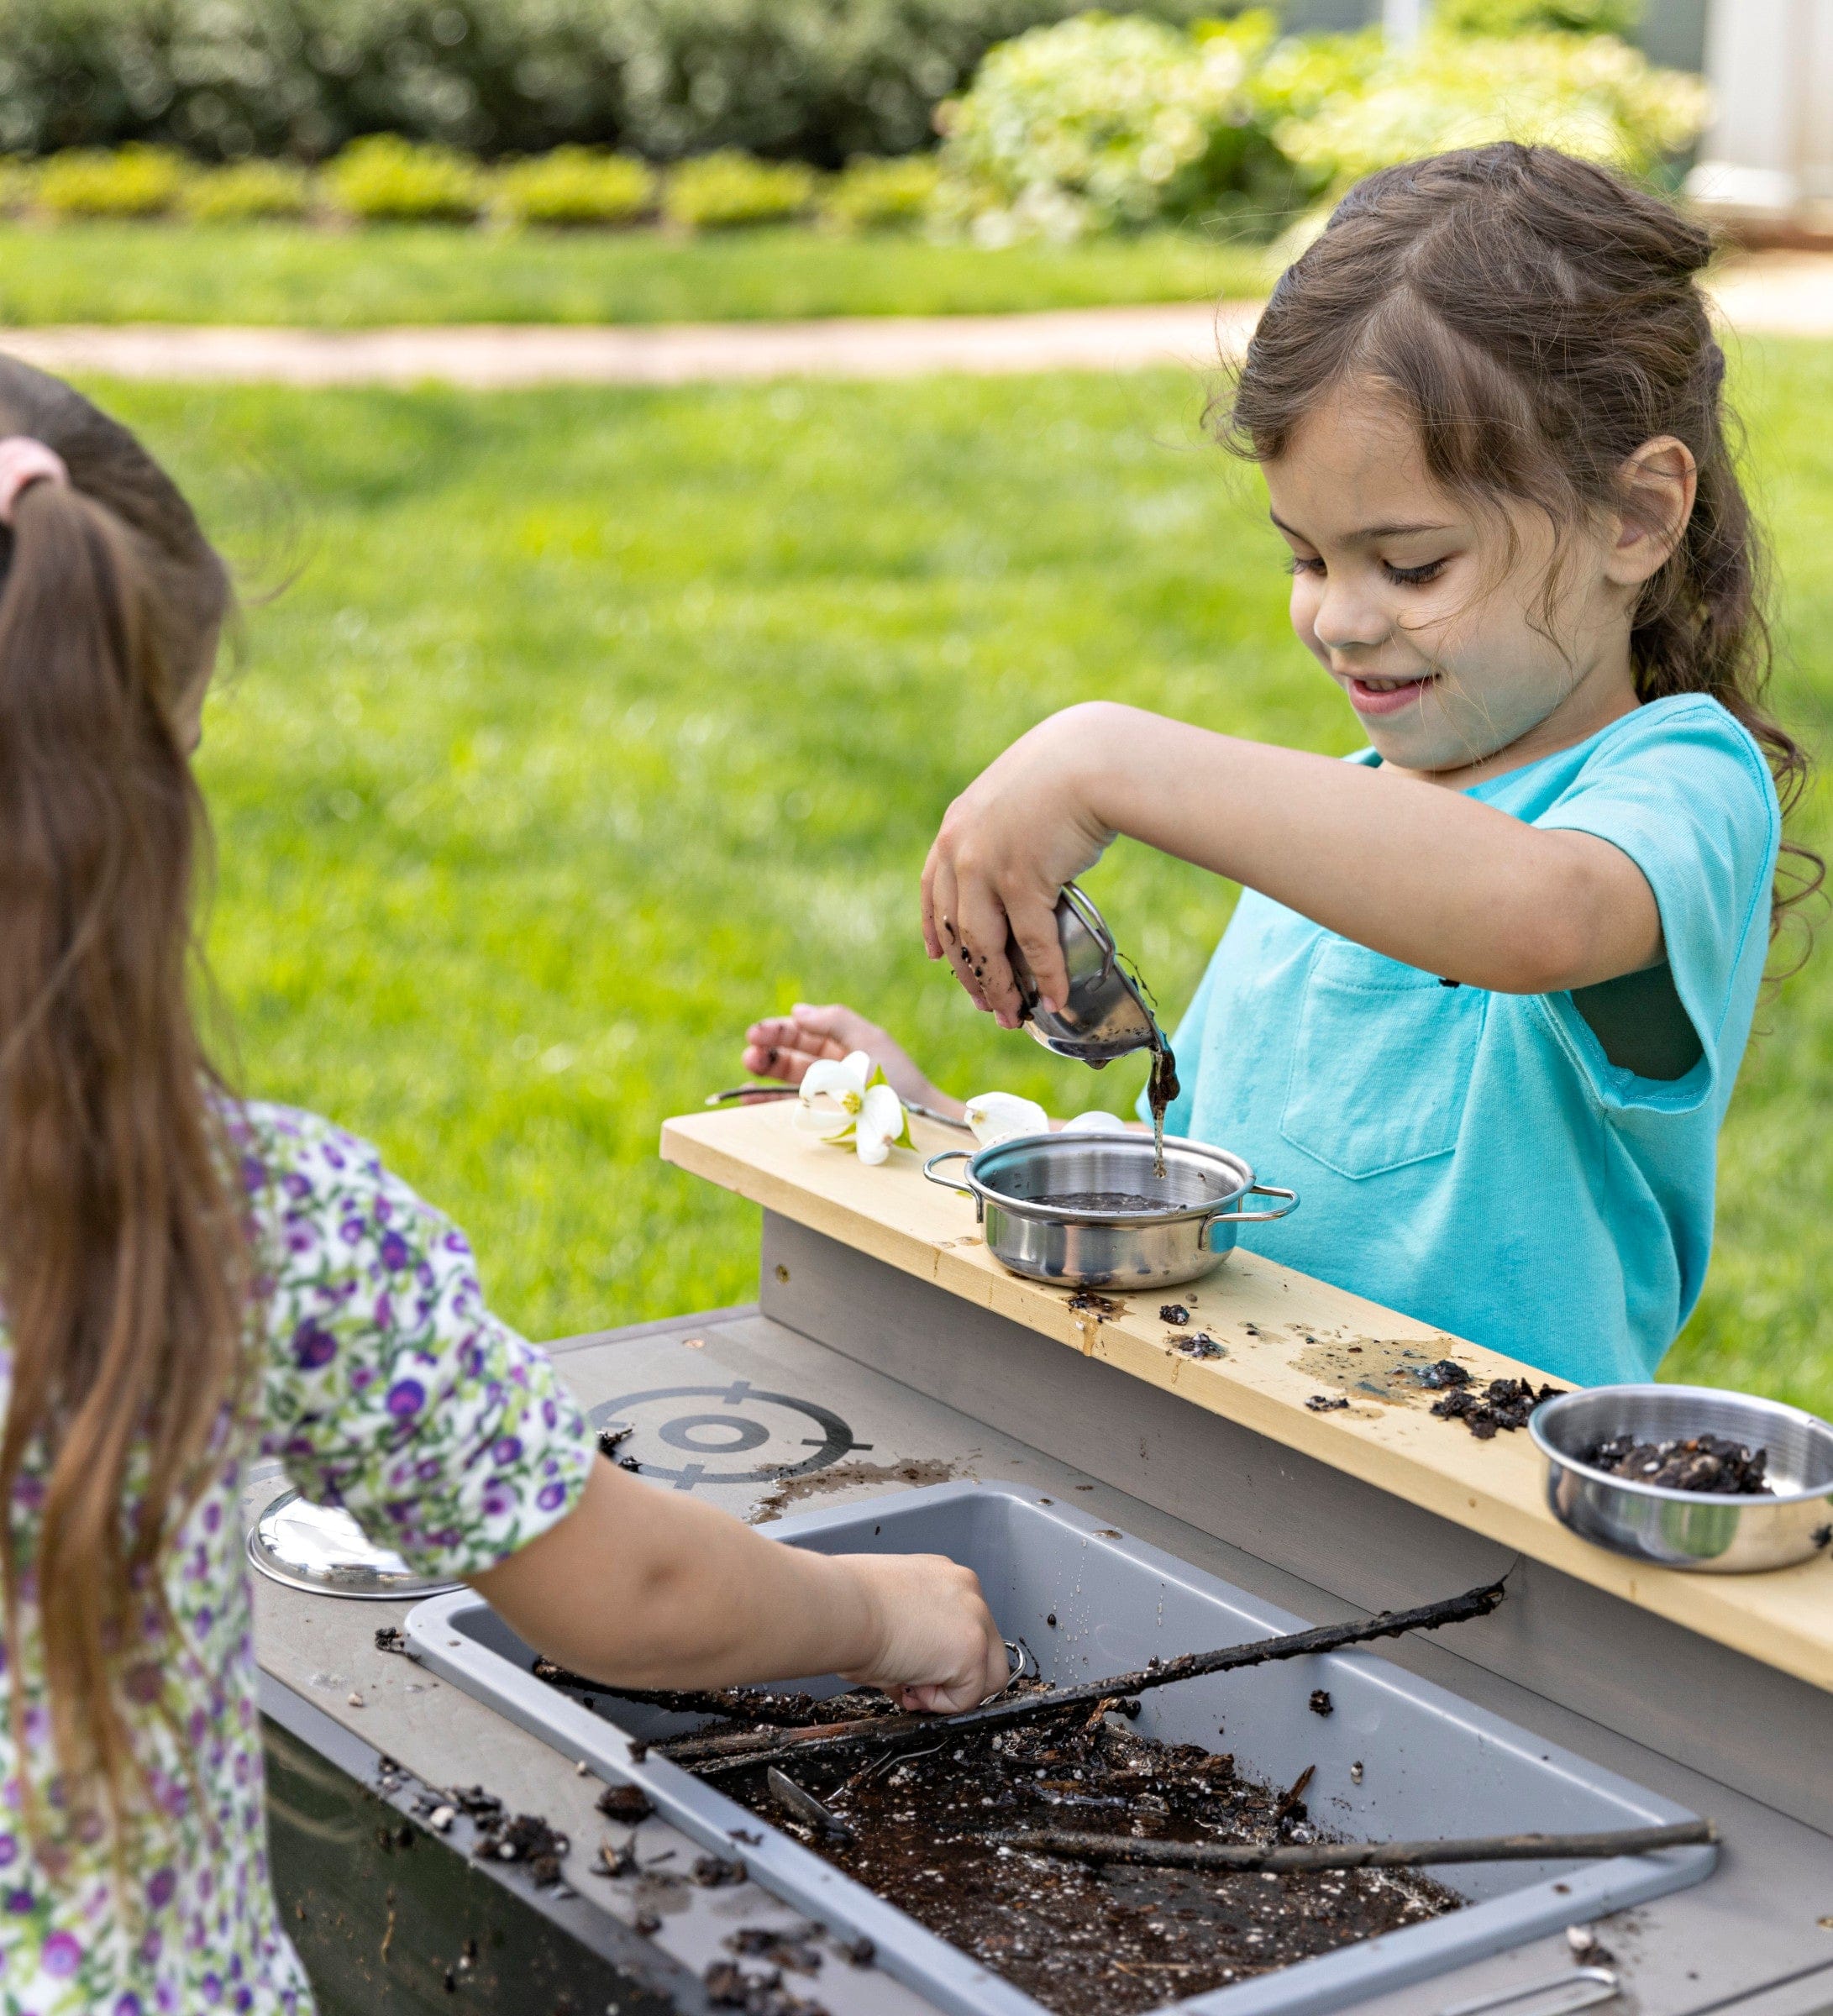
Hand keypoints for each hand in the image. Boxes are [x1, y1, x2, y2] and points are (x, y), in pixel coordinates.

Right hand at [743, 1003, 961, 1118]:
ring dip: (766, 1072)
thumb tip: (798, 1011)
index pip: (804, 1032)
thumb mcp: (870, 1041)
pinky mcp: (826, 1121)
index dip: (779, 1030)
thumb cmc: (899, 1081)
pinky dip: (769, 1103)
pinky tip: (751, 1100)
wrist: (922, 1124)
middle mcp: (834, 1069)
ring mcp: (828, 1096)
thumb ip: (835, 1021)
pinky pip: (792, 1109)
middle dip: (769, 1050)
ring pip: (789, 1080)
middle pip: (792, 1055)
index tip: (756, 1032)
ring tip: (749, 1066)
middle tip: (750, 1052)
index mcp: (845, 1045)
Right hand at [838, 1553, 1008, 1712]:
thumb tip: (910, 1672)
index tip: (914, 1665)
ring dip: (951, 1690)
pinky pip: (968, 1697)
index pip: (962, 1624)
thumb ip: (911, 1636)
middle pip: (986, 1647)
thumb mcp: (886, 1611)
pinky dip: (940, 1704)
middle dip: (954, 1674)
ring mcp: (975, 1619)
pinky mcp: (972, 1651)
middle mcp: (966, 1590)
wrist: (842, 1607)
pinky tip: (910, 1684)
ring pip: (987, 1675)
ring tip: (911, 1685)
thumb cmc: (848, 1604)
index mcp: (943, 1576)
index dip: (939, 1654)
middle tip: (916, 1684)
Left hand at [921, 706, 1116, 1026]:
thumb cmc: (1066, 773)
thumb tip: (1023, 870)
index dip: (935, 931)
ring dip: (1000, 988)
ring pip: (984, 947)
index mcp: (954, 831)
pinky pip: (1031, 943)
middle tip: (986, 1005)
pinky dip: (1045, 975)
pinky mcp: (1021, 882)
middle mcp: (960, 852)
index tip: (938, 959)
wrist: (1091, 757)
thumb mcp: (1015, 800)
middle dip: (970, 975)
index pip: (933, 893)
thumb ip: (1005, 835)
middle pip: (955, 931)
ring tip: (1013, 1015)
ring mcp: (986, 868)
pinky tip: (1055, 999)